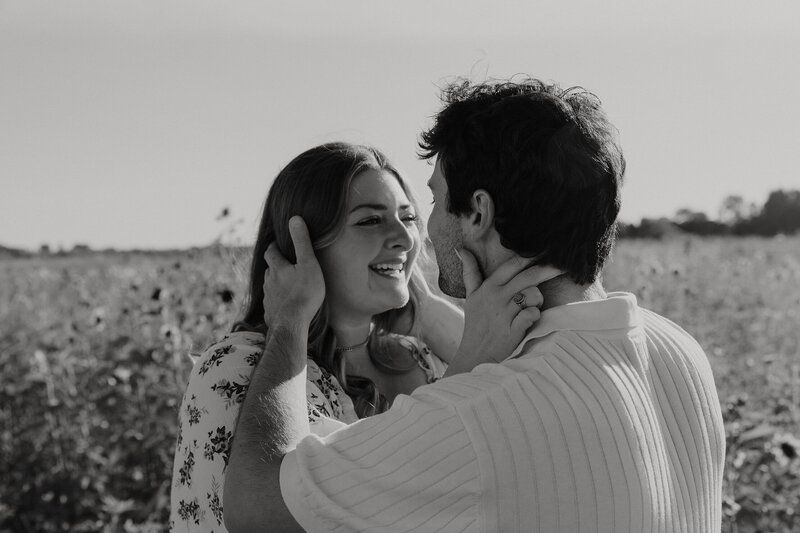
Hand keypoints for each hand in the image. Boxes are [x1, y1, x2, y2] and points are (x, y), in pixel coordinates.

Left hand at [262, 216, 325, 327]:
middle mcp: (269, 281)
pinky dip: (278, 300)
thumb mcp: (308, 264)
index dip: (275, 246)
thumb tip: (294, 219)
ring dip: (277, 283)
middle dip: (276, 265)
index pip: (271, 252)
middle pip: (270, 269)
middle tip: (286, 263)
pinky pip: (273, 303)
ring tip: (288, 284)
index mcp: (277, 268)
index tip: (280, 244)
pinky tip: (286, 304)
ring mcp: (268, 298)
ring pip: (270, 286)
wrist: (292, 324)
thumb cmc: (304, 293)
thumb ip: (302, 242)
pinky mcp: (270, 312)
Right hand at [445, 250, 562, 375]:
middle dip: (547, 270)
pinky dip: (534, 316)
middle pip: (528, 277)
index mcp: (489, 287)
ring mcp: (505, 314)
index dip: (530, 256)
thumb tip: (460, 249)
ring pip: (533, 295)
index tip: (546, 249)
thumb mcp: (471, 296)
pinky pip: (532, 314)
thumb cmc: (476, 324)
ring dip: (537, 300)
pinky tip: (528, 320)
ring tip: (530, 307)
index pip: (512, 265)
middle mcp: (496, 298)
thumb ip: (470, 272)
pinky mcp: (512, 331)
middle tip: (562, 266)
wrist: (475, 354)